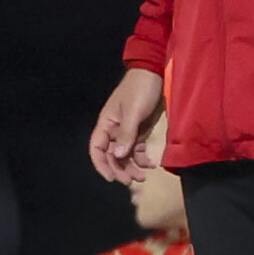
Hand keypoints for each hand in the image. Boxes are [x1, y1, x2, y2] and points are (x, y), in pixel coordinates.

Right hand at [91, 67, 165, 183]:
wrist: (156, 74)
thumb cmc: (140, 90)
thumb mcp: (133, 112)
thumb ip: (126, 134)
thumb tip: (117, 156)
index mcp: (106, 124)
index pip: (97, 148)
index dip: (102, 165)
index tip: (112, 178)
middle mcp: (114, 130)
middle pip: (112, 155)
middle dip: (121, 169)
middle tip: (133, 181)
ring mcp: (128, 131)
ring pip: (126, 154)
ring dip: (133, 167)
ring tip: (144, 176)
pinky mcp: (141, 130)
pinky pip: (138, 149)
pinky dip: (143, 158)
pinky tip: (151, 164)